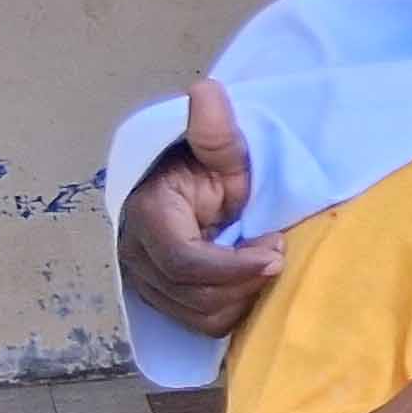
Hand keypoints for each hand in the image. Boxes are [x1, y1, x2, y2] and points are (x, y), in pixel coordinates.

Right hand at [119, 76, 280, 337]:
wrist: (192, 184)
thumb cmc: (210, 167)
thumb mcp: (220, 148)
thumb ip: (214, 129)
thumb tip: (205, 89)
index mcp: (149, 216)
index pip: (183, 261)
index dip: (232, 267)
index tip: (275, 252)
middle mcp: (136, 253)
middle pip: (193, 295)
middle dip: (244, 279)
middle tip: (275, 248)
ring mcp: (144, 279)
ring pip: (198, 315)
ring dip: (241, 295)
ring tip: (261, 258)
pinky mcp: (160, 297)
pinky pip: (198, 323)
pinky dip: (231, 308)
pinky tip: (247, 279)